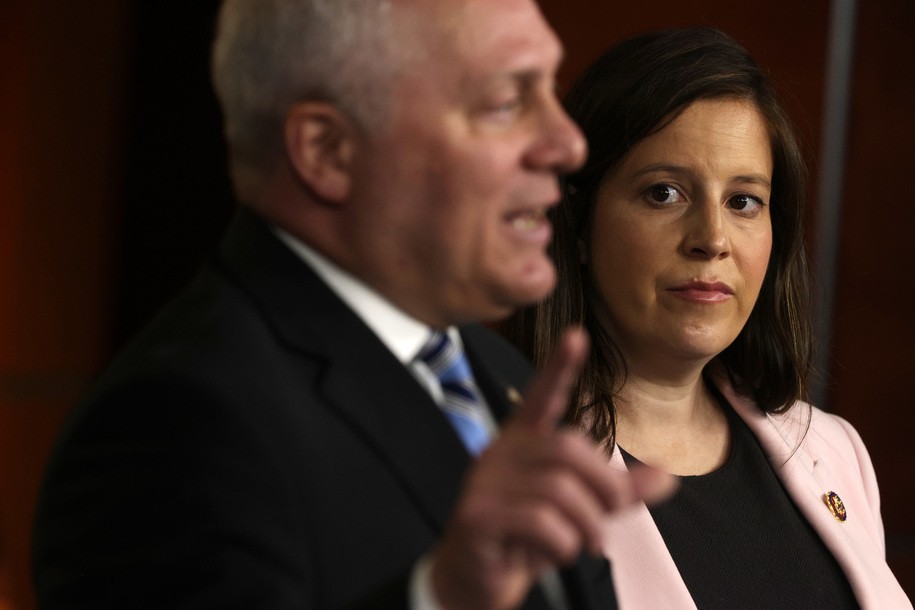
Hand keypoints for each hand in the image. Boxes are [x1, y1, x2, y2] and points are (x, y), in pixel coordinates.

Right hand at [429, 328, 675, 609]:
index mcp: (523, 444)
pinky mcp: (478, 516)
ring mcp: (485, 484)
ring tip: (580, 544)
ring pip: (559, 491)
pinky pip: (541, 523)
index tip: (577, 335)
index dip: (559, 367)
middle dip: (603, 487)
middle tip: (608, 520)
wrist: (471, 581)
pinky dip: (562, 545)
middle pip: (568, 449)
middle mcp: (501, 454)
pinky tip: (552, 554)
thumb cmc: (525, 539)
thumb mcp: (577, 512)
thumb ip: (615, 492)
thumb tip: (667, 477)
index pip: (542, 397)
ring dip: (585, 527)